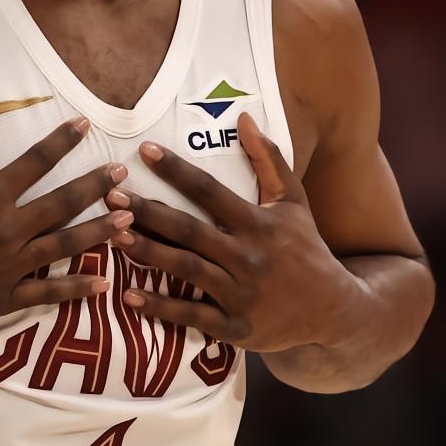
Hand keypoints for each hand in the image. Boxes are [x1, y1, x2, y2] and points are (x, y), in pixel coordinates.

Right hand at [0, 89, 133, 323]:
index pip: (37, 161)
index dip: (63, 141)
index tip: (85, 126)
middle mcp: (5, 230)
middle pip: (63, 204)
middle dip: (95, 186)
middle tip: (122, 175)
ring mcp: (5, 267)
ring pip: (63, 247)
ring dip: (98, 232)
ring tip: (128, 220)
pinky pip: (46, 294)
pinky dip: (77, 289)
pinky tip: (103, 283)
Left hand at [105, 112, 359, 351]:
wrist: (334, 310)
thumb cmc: (305, 248)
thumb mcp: (293, 201)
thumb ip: (268, 159)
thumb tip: (244, 117)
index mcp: (258, 223)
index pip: (210, 190)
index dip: (176, 170)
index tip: (144, 150)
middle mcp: (248, 256)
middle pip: (190, 230)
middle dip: (149, 213)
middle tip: (111, 198)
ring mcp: (241, 294)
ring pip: (187, 270)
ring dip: (150, 253)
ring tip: (114, 238)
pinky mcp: (236, 328)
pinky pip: (192, 316)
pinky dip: (160, 307)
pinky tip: (129, 295)